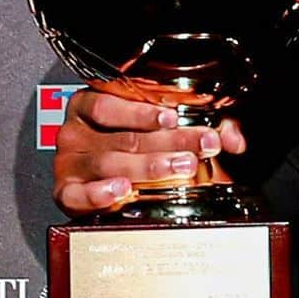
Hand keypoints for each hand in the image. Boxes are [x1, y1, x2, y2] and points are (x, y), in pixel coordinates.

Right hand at [52, 89, 246, 216]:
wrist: (100, 182)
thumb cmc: (133, 144)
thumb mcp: (163, 128)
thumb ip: (200, 128)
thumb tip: (233, 137)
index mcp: (93, 103)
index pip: (114, 103)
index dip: (146, 111)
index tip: (176, 117)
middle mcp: (78, 131)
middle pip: (124, 135)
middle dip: (168, 141)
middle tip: (198, 147)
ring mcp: (70, 162)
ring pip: (110, 162)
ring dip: (148, 165)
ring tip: (178, 166)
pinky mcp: (65, 192)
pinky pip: (77, 194)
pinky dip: (99, 193)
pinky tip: (121, 189)